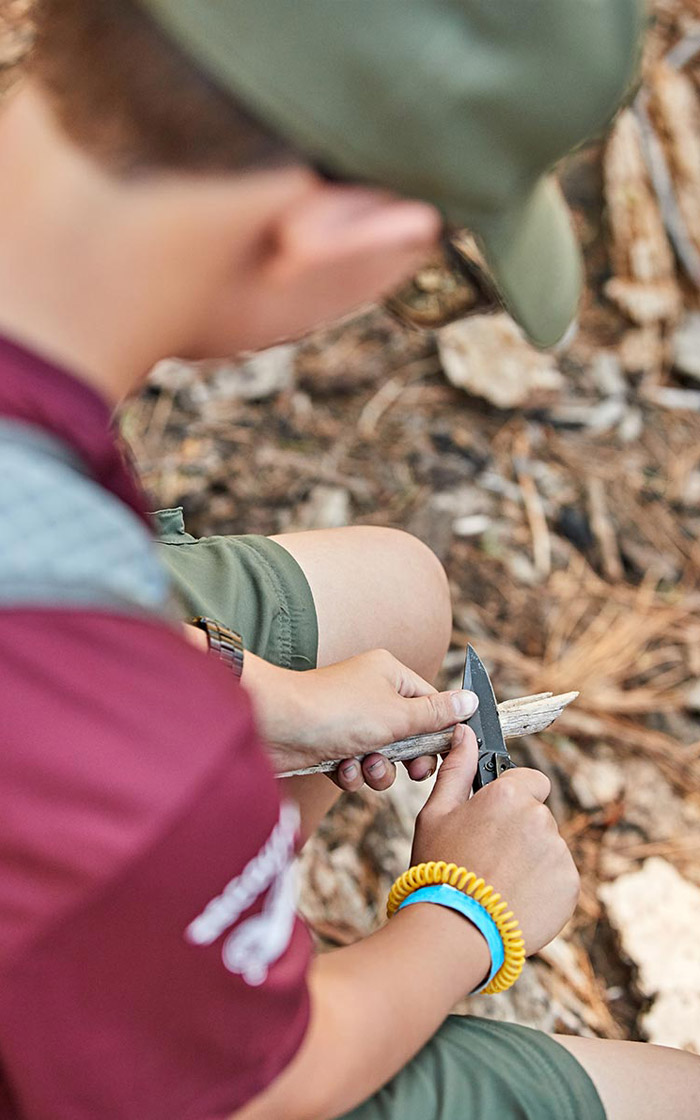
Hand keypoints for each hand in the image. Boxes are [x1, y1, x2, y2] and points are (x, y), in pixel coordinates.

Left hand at [239, 647, 477, 791]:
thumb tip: (471, 700)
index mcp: (389, 674)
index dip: (439, 731)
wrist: (273, 726)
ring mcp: (350, 720)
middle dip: (408, 757)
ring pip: (383, 754)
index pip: (431, 702)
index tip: (446, 753)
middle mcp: (370, 693)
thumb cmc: (335, 711)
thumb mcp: (397, 714)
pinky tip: (341, 769)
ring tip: (365, 765)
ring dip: (379, 768)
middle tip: (412, 770)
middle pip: (410, 733)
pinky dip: (352, 772)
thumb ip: (436, 714)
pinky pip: (357, 764)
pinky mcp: (330, 744)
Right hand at [411, 724, 579, 954]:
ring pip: (548, 848)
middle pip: (537, 817)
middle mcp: (540, 818)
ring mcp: (558, 853)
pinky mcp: (570, 885)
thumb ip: (456, 768)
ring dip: (531, 861)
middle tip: (489, 859)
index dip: (513, 799)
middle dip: (519, 833)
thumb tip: (464, 732)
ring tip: (499, 885)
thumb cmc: (440, 867)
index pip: (531, 781)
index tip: (495, 821)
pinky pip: (559, 878)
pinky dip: (543, 888)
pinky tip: (514, 900)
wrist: (456, 929)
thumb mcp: (436, 813)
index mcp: (509, 794)